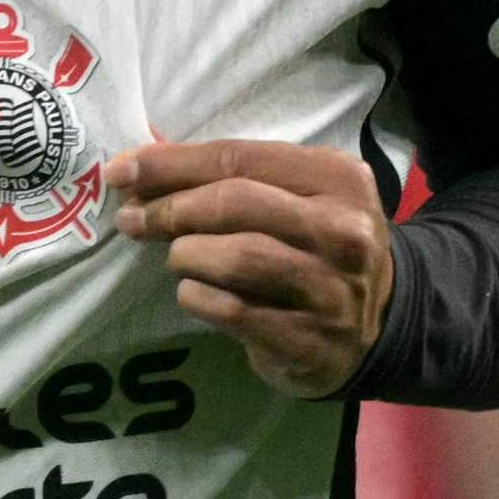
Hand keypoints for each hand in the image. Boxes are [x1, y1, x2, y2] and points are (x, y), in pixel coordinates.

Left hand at [107, 138, 395, 398]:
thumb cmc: (320, 248)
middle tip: (134, 219)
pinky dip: (198, 298)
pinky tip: (193, 293)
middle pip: (235, 203)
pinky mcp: (309, 340)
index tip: (122, 171)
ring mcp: (329, 288)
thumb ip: (235, 181)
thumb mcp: (299, 199)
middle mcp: (342, 230)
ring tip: (177, 258)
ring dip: (186, 255)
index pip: (240, 159)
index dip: (172, 163)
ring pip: (235, 257)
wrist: (377, 329)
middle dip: (171, 209)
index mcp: (338, 179)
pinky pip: (234, 311)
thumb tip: (141, 173)